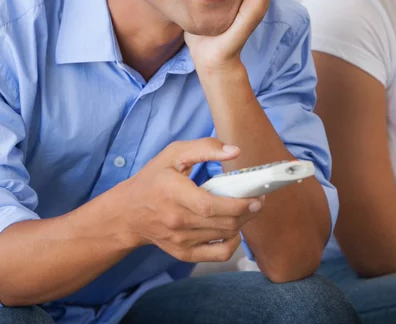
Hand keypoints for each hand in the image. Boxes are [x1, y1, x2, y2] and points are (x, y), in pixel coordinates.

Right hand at [117, 139, 262, 262]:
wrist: (128, 213)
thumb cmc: (153, 178)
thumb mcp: (174, 153)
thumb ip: (204, 148)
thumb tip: (235, 151)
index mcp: (174, 193)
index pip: (210, 205)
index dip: (238, 204)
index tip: (256, 195)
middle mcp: (177, 221)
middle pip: (223, 223)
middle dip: (248, 212)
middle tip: (258, 199)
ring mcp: (181, 241)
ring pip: (224, 236)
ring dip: (243, 223)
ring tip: (247, 209)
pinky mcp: (184, 253)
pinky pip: (218, 255)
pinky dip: (233, 243)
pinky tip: (234, 229)